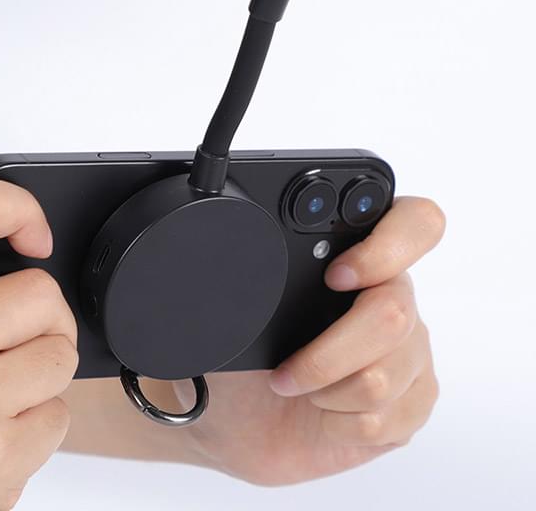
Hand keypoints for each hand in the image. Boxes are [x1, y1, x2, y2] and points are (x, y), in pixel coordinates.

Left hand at [172, 196, 444, 484]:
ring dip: (323, 390)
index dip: (388, 246)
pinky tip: (321, 411)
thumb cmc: (240, 357)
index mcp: (362, 257)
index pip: (415, 224)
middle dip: (326, 353)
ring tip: (297, 387)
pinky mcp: (410, 406)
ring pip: (383, 376)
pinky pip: (385, 420)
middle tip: (284, 369)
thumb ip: (250, 273)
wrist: (236, 420)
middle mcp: (395, 300)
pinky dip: (336, 421)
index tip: (335, 275)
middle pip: (394, 314)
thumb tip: (232, 257)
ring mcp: (408, 355)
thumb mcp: (237, 307)